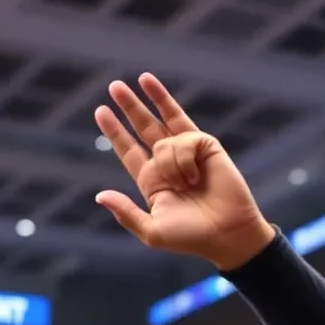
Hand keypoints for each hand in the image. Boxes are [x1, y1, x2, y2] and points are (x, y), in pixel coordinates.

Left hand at [94, 73, 273, 267]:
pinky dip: (184, 158)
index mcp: (151, 181)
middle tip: (114, 86)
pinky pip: (183, 137)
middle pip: (143, 126)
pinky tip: (196, 176)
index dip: (115, 132)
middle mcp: (167, 163)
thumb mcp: (150, 231)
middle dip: (129, 106)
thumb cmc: (189, 237)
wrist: (225, 233)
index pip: (128, 150)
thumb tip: (100, 196)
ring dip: (169, 161)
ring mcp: (187, 152)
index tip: (100, 111)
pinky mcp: (206, 144)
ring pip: (161, 135)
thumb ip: (125, 213)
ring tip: (186, 185)